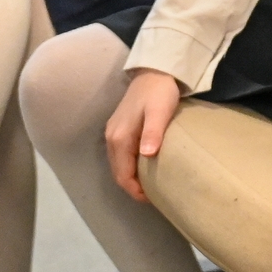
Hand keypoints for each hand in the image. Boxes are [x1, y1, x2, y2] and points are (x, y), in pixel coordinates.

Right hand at [104, 68, 183, 201]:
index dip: (135, 191)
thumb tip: (147, 155)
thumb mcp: (159, 112)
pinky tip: (145, 168)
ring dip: (131, 178)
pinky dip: (130, 167)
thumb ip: (152, 133)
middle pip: (118, 172)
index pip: (122, 174)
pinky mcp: (119, 128)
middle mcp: (112, 138)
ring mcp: (113, 133)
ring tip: (151, 185)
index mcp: (119, 138)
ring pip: (119, 165)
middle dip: (133, 188)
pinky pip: (121, 156)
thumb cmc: (160, 92)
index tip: (152, 199)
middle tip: (154, 196)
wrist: (154, 71)